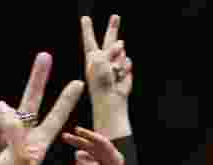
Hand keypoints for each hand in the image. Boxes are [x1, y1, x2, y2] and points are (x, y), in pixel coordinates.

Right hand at [0, 52, 84, 164]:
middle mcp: (22, 136)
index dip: (65, 100)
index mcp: (38, 144)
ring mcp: (3, 135)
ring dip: (2, 129)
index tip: (78, 82)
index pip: (56, 118)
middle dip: (38, 80)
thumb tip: (1, 104)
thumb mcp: (20, 159)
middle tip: (45, 56)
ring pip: (3, 115)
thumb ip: (15, 128)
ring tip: (0, 156)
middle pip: (32, 103)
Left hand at [81, 15, 132, 138]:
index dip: (87, 29)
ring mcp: (115, 64)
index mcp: (93, 57)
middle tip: (115, 17)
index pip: (89, 40)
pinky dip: (125, 68)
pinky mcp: (124, 71)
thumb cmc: (101, 83)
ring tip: (114, 73)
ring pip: (121, 52)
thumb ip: (110, 49)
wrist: (111, 99)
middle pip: (109, 40)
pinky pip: (127, 62)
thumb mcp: (100, 60)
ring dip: (118, 59)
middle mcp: (103, 59)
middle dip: (113, 28)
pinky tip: (120, 77)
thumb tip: (122, 45)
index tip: (84, 18)